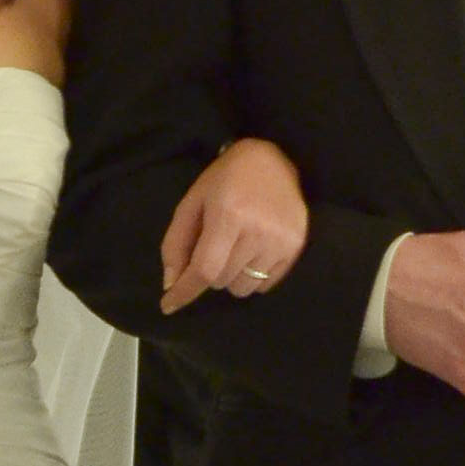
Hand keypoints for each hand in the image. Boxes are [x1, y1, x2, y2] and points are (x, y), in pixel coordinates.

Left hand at [159, 138, 308, 311]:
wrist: (272, 160)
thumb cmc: (226, 179)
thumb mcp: (193, 203)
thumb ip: (177, 243)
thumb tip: (172, 284)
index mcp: (228, 214)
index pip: (205, 269)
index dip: (185, 292)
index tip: (168, 305)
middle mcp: (258, 231)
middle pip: (221, 281)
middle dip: (210, 271)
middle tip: (215, 244)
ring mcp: (281, 241)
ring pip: (243, 287)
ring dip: (232, 276)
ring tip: (236, 247)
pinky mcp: (296, 247)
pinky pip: (266, 285)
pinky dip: (253, 276)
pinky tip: (254, 250)